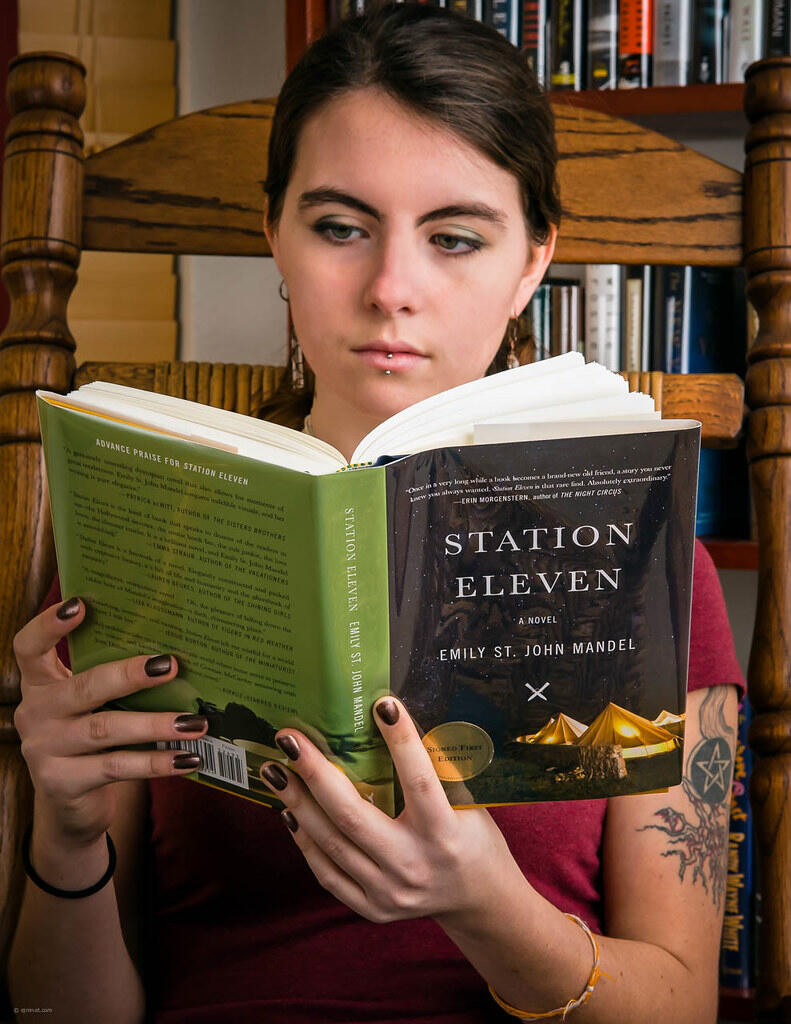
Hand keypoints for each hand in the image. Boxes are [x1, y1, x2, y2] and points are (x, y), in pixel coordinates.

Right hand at [13, 597, 208, 846]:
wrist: (70, 801)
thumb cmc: (90, 735)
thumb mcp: (90, 704)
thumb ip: (111, 679)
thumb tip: (174, 652)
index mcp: (39, 684)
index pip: (29, 647)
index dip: (49, 625)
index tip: (81, 604)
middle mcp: (35, 714)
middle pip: (84, 687)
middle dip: (130, 675)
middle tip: (171, 665)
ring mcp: (45, 750)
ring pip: (106, 730)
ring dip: (155, 724)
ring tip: (194, 722)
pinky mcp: (63, 783)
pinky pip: (117, 767)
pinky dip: (157, 763)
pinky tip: (187, 758)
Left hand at [258, 696, 516, 924]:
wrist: (476, 901)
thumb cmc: (472, 838)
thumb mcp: (468, 803)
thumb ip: (436, 771)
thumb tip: (394, 720)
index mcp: (445, 834)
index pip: (420, 782)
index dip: (401, 742)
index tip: (381, 705)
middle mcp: (414, 865)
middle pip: (353, 816)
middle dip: (315, 773)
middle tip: (289, 740)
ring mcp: (389, 892)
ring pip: (331, 844)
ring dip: (298, 803)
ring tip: (275, 770)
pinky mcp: (372, 908)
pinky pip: (327, 872)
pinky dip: (305, 840)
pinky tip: (291, 811)